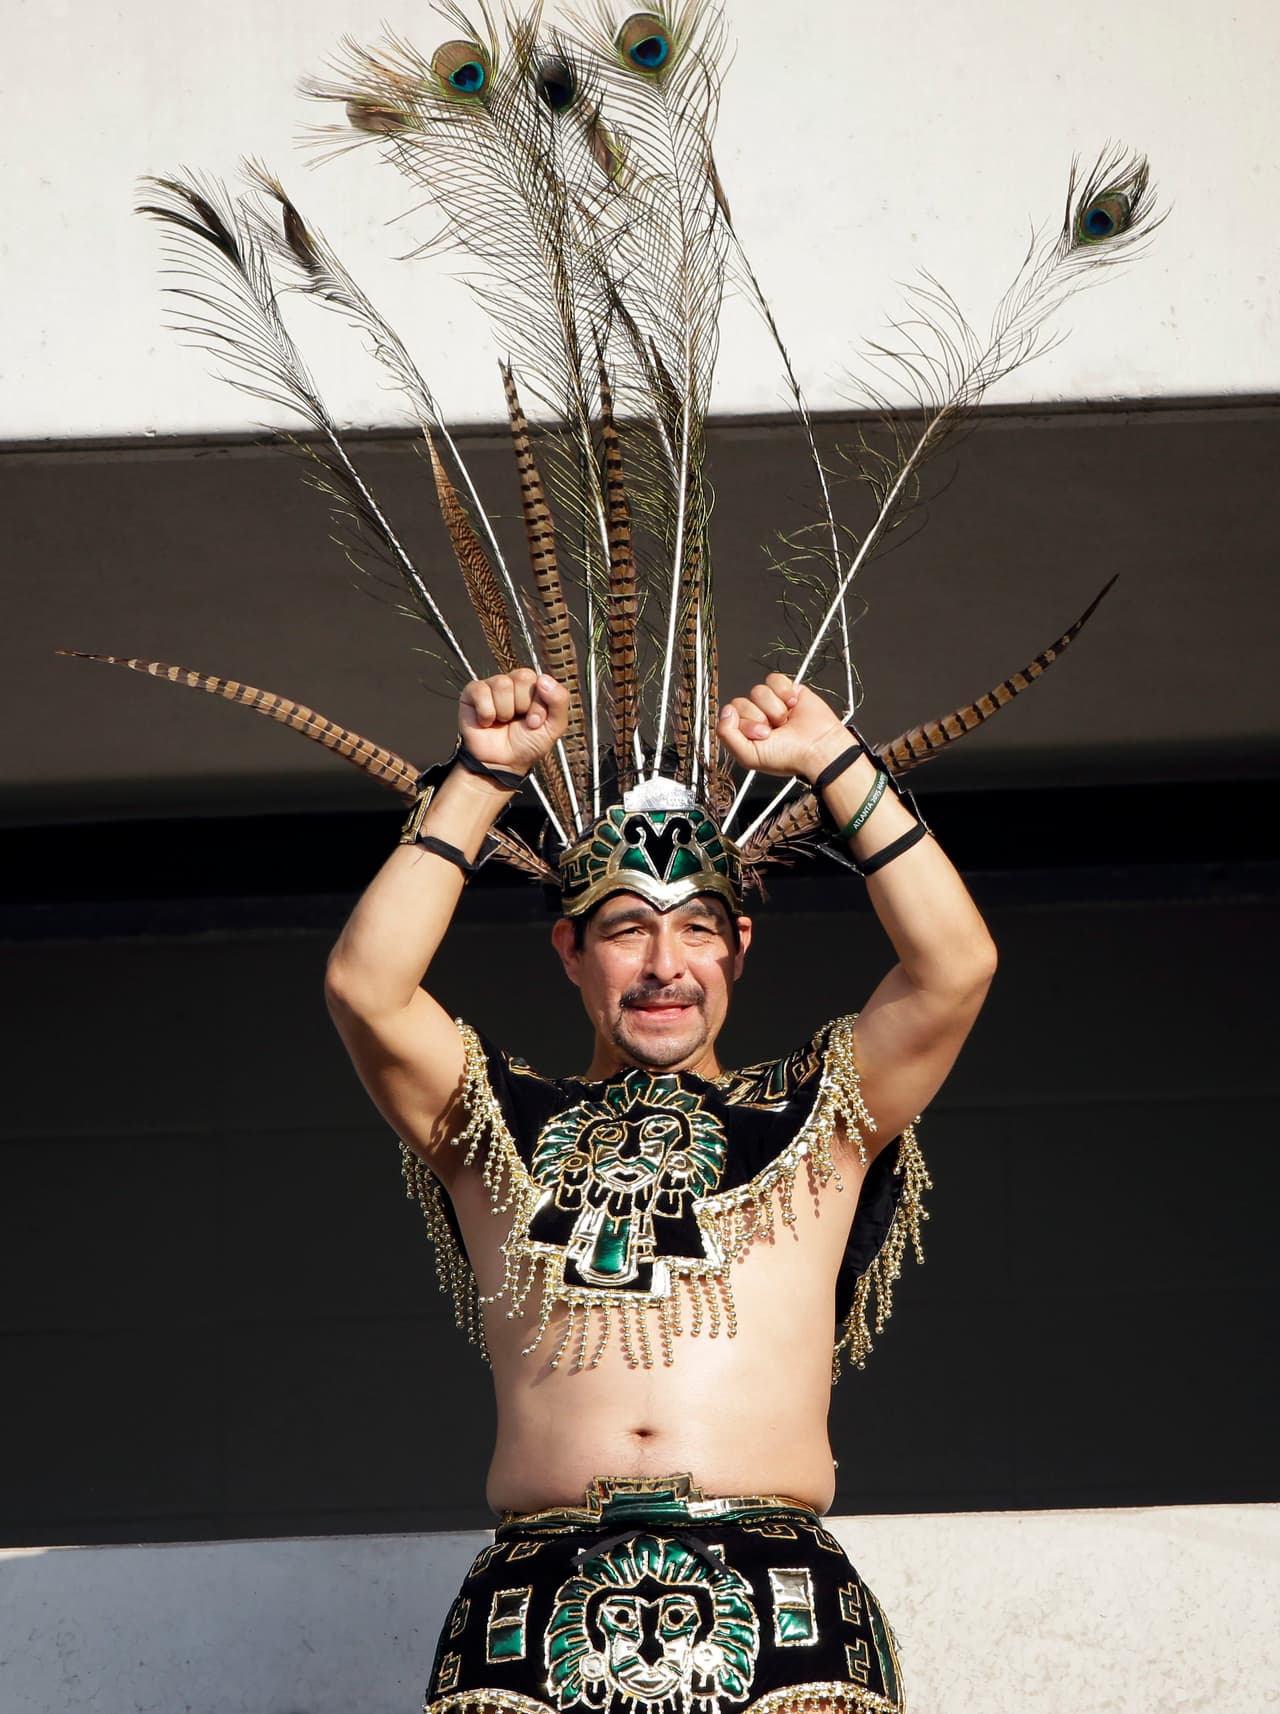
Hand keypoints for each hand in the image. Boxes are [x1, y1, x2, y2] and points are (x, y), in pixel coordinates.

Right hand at [459, 669, 568, 776]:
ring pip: (502, 684)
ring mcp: (492, 686)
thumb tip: (545, 679)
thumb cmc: (525, 746)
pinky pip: (481, 691)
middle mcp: (514, 684)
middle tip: (517, 722)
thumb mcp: (554, 727)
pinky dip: (486, 712)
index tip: (535, 722)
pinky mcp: (472, 693)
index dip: (538, 704)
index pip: (540, 680)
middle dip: (522, 706)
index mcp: (534, 688)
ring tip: (502, 722)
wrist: (502, 764)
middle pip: (522, 677)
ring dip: (504, 711)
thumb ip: (560, 701)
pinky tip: (488, 721)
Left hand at [716, 673, 847, 781]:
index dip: (745, 723)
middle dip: (759, 716)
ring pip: (758, 691)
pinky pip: (773, 679)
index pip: (730, 715)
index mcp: (745, 733)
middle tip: (774, 730)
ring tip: (786, 720)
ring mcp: (772, 703)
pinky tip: (792, 705)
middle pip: (742, 701)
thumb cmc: (789, 757)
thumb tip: (726, 711)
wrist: (818, 748)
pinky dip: (784, 692)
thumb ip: (727, 735)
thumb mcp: (749, 756)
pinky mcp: (787, 691)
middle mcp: (757, 717)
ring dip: (774, 707)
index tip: (762, 735)